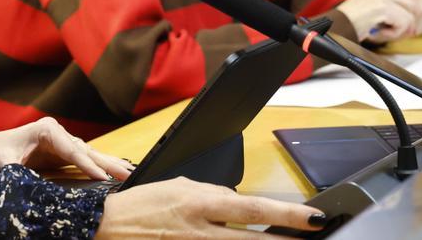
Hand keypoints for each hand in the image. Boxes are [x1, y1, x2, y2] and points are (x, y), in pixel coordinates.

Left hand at [0, 117, 131, 181]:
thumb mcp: (4, 164)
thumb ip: (17, 173)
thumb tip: (32, 187)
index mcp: (47, 130)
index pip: (72, 150)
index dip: (87, 165)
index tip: (102, 177)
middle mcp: (58, 134)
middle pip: (87, 150)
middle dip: (108, 163)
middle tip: (129, 173)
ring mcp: (62, 143)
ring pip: (90, 154)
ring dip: (109, 164)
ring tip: (129, 172)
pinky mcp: (62, 153)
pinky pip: (85, 160)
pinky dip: (100, 166)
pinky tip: (114, 171)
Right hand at [96, 177, 326, 237]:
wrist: (107, 226)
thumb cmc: (141, 205)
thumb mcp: (179, 186)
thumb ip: (212, 193)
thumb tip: (237, 200)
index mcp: (202, 203)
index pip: (255, 210)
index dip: (288, 216)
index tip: (313, 218)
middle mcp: (202, 230)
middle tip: (313, 238)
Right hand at [337, 0, 421, 42]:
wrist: (328, 33)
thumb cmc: (349, 31)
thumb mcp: (376, 22)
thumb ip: (397, 16)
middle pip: (418, 0)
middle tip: (416, 32)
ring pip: (414, 11)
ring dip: (407, 28)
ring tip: (391, 33)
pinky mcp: (380, 6)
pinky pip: (404, 22)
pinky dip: (396, 32)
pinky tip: (381, 33)